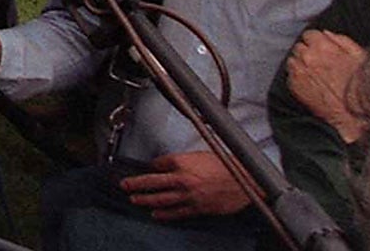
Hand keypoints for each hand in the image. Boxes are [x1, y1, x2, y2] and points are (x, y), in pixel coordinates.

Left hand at [119, 151, 249, 220]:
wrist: (245, 181)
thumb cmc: (225, 165)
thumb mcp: (199, 155)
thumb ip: (181, 160)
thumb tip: (166, 165)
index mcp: (182, 162)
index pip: (157, 164)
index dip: (149, 167)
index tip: (143, 169)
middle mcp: (182, 179)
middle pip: (152, 182)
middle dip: (136, 184)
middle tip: (124, 185)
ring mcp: (189, 196)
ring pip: (161, 199)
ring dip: (145, 200)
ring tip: (134, 199)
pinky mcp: (197, 208)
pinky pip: (176, 213)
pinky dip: (164, 215)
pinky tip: (155, 215)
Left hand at [285, 30, 369, 140]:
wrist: (355, 114)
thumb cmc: (361, 86)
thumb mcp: (359, 56)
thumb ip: (341, 40)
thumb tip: (326, 33)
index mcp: (322, 46)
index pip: (309, 35)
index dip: (317, 42)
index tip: (322, 50)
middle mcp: (307, 57)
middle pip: (299, 47)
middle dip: (308, 53)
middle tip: (320, 65)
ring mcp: (299, 72)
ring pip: (292, 60)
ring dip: (301, 65)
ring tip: (315, 76)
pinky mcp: (294, 86)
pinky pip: (290, 76)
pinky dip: (298, 78)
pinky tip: (311, 85)